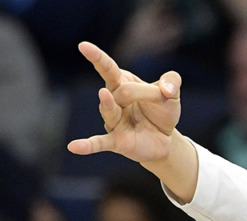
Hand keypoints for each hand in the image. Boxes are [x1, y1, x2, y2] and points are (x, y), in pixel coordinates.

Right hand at [67, 41, 181, 162]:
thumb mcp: (172, 94)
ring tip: (105, 95)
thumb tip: (167, 90)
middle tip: (158, 94)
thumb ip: (172, 83)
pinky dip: (87, 145)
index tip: (83, 46)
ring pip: (109, 111)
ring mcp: (113, 121)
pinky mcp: (117, 141)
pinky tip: (74, 147)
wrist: (166, 139)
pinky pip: (99, 143)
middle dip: (133, 91)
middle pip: (117, 91)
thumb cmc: (162, 111)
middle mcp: (113, 101)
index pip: (108, 68)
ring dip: (109, 105)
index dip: (97, 57)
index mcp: (124, 83)